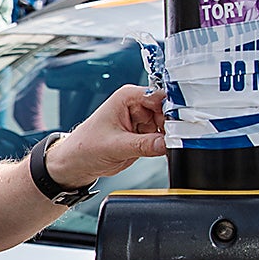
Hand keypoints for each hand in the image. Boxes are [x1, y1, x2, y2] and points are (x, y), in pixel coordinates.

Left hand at [47, 85, 166, 189]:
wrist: (76, 163)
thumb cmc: (85, 147)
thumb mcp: (115, 146)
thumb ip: (143, 145)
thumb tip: (166, 143)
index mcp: (127, 97)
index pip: (159, 96)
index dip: (173, 109)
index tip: (181, 124)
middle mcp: (136, 106)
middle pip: (168, 111)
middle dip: (173, 126)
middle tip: (176, 139)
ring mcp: (141, 121)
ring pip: (168, 125)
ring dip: (170, 136)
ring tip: (167, 146)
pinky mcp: (144, 136)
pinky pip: (162, 138)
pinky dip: (165, 144)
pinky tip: (163, 150)